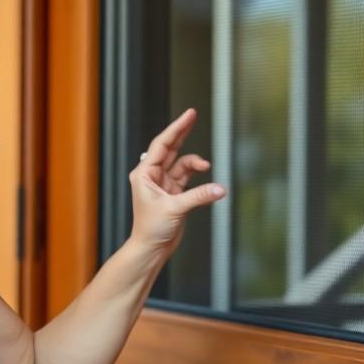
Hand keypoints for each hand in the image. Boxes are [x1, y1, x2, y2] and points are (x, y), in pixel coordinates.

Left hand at [129, 108, 226, 256]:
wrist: (151, 248)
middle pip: (170, 148)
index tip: (188, 115)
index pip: (162, 144)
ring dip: (195, 163)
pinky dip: (198, 177)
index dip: (176, 128)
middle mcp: (152, 176)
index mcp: (144, 173)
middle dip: (183, 133)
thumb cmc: (151, 229)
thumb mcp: (175, 209)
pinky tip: (207, 180)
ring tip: (205, 166)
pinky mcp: (174, 194)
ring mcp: (163, 184)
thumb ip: (199, 196)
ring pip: (181, 164)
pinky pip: (188, 178)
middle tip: (193, 115)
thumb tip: (219, 188)